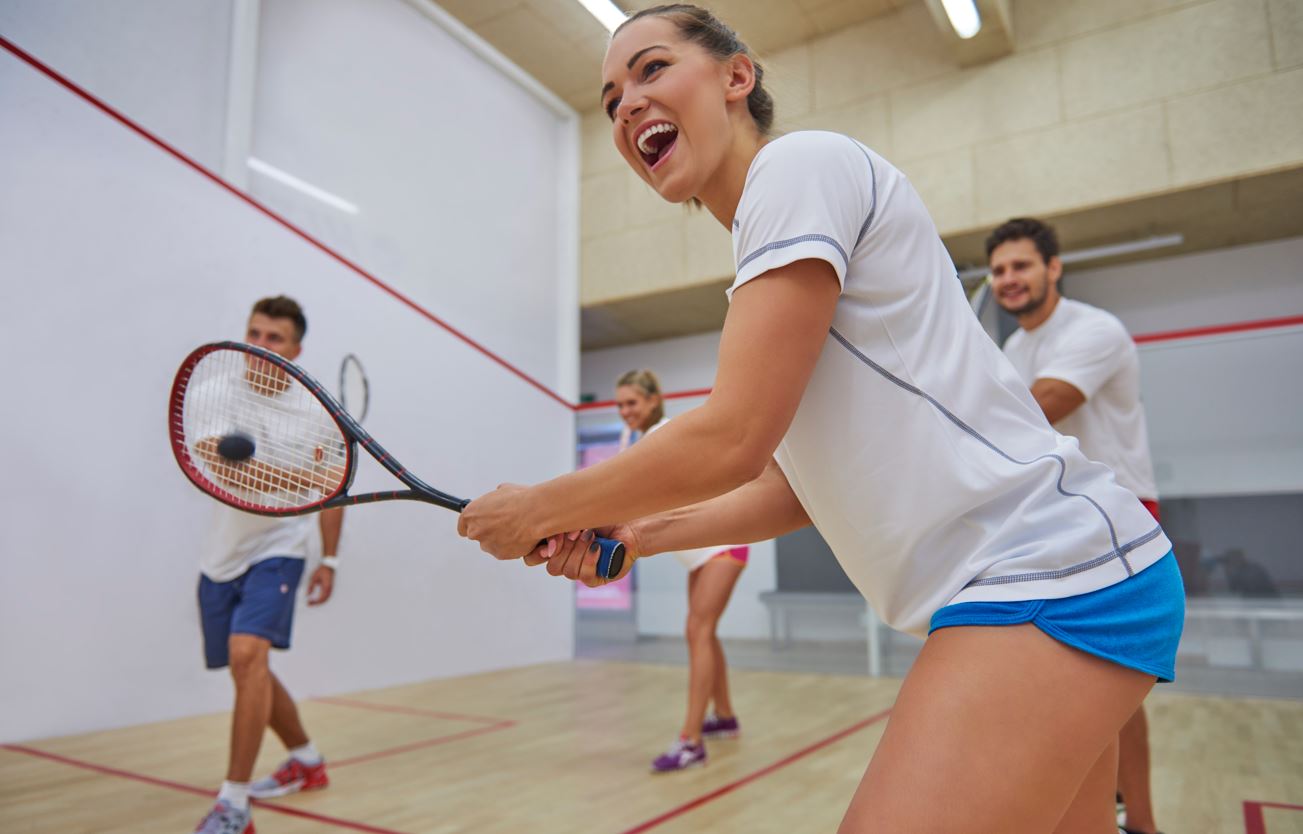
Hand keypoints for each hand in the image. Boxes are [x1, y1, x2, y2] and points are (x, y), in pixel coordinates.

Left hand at [306, 564, 333, 605]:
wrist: (328, 566)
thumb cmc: (320, 571)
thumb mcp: (313, 578)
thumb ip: (310, 587)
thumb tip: (308, 595)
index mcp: (326, 587)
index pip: (321, 598)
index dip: (314, 602)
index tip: (308, 602)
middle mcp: (329, 589)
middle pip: (324, 600)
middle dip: (316, 603)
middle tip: (309, 604)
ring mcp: (331, 589)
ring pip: (326, 599)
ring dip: (319, 602)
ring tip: (312, 602)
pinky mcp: (330, 588)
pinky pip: (327, 596)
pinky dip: (322, 599)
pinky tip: (316, 598)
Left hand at [457, 483, 541, 558]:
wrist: (535, 513)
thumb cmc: (521, 501)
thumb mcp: (504, 490)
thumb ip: (495, 499)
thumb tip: (499, 497)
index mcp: (471, 514)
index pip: (463, 526)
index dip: (474, 524)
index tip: (480, 524)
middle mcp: (475, 531)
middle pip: (478, 536)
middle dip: (489, 531)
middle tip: (504, 524)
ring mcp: (487, 544)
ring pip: (492, 544)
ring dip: (501, 539)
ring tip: (516, 528)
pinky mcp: (500, 554)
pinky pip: (504, 551)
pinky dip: (512, 546)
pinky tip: (521, 536)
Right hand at [525, 522, 641, 586]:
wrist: (629, 524)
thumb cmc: (602, 518)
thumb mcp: (574, 519)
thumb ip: (557, 529)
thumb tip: (548, 548)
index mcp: (557, 548)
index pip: (533, 558)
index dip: (537, 553)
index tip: (549, 542)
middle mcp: (566, 562)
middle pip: (552, 566)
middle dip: (564, 547)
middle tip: (577, 532)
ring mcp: (580, 572)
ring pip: (568, 571)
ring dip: (579, 550)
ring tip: (591, 535)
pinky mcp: (596, 579)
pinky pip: (585, 576)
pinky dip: (590, 559)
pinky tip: (598, 547)